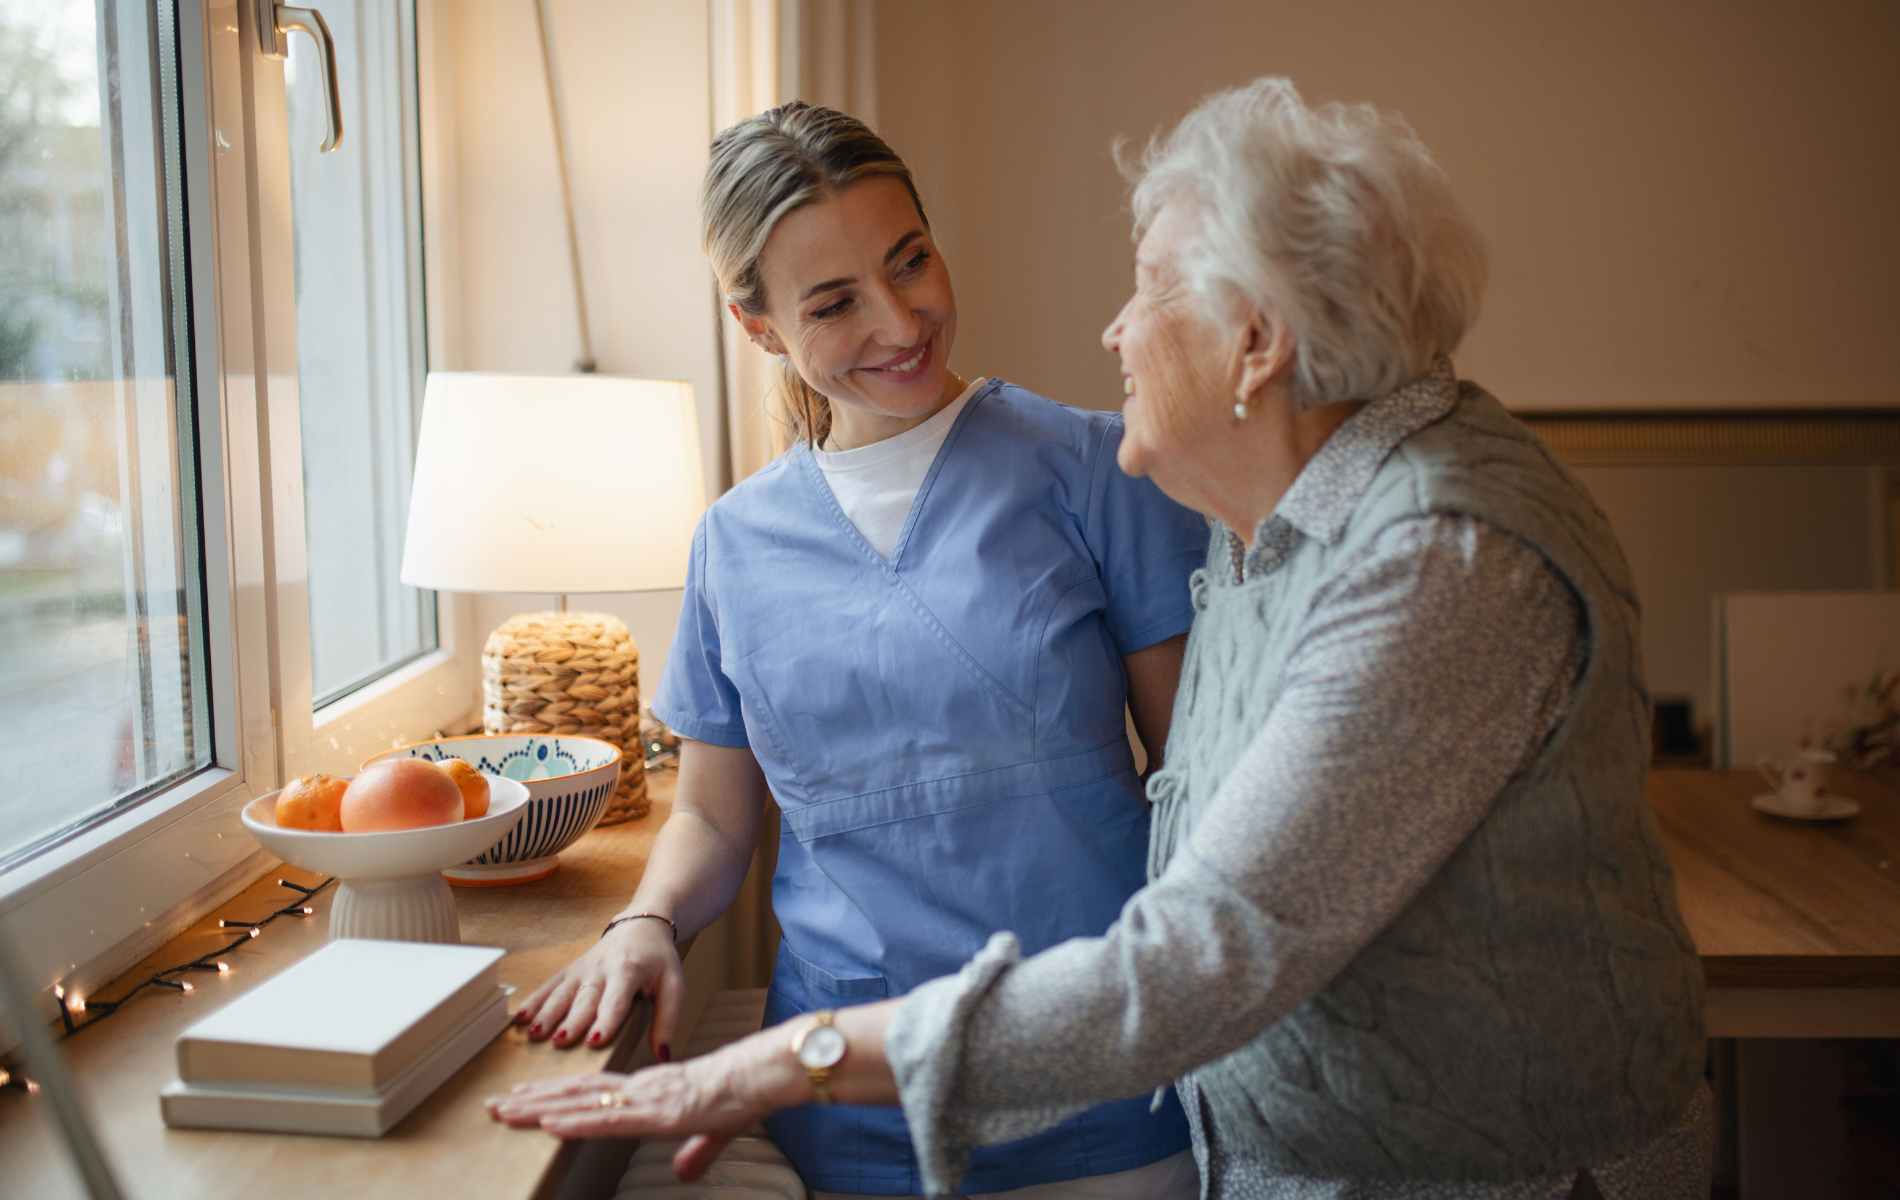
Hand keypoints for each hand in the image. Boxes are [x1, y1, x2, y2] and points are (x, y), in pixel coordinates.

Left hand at [484, 1027, 809, 1180]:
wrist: (763, 1075)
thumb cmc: (743, 1095)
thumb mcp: (714, 1132)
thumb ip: (696, 1151)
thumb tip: (684, 1172)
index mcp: (651, 1091)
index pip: (593, 1092)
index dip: (556, 1093)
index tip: (523, 1096)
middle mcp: (640, 1089)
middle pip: (576, 1092)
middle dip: (532, 1097)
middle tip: (494, 1102)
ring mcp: (645, 1098)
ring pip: (581, 1101)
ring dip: (539, 1106)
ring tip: (505, 1110)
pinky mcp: (656, 1112)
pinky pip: (607, 1118)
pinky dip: (574, 1120)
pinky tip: (548, 1122)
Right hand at [512, 916, 681, 1054]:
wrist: (641, 926)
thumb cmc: (658, 961)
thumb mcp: (673, 986)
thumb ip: (667, 1021)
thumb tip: (663, 1056)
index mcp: (629, 972)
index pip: (616, 1001)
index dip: (605, 1020)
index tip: (594, 1040)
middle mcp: (602, 970)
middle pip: (584, 1000)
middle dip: (572, 1021)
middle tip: (559, 1041)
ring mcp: (582, 969)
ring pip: (562, 993)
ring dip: (547, 1013)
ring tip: (535, 1033)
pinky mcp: (570, 970)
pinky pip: (550, 985)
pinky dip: (534, 1000)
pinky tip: (520, 1017)